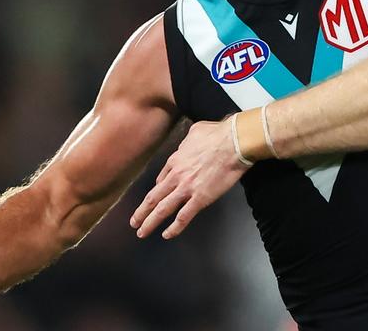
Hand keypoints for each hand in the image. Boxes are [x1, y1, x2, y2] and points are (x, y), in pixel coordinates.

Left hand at [129, 119, 249, 239]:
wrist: (234, 142)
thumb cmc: (218, 134)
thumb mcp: (195, 132)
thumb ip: (187, 141)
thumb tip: (189, 143)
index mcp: (175, 160)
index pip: (161, 179)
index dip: (156, 190)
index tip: (154, 198)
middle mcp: (176, 176)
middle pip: (153, 197)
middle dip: (141, 211)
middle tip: (134, 222)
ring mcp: (187, 188)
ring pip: (162, 209)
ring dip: (150, 222)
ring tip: (142, 231)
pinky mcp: (200, 198)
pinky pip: (183, 217)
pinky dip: (174, 228)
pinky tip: (167, 235)